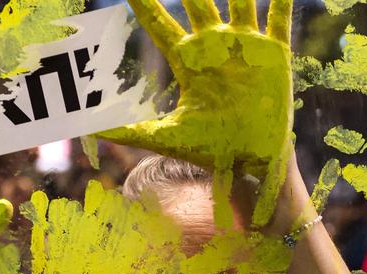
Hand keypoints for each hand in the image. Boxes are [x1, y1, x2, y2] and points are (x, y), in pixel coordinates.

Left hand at [98, 0, 294, 225]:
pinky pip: (278, 17)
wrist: (249, 163)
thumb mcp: (165, 138)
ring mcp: (244, 45)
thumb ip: (128, 130)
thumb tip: (89, 128)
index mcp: (188, 60)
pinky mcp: (273, 54)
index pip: (158, 21)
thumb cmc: (210, 151)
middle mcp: (214, 45)